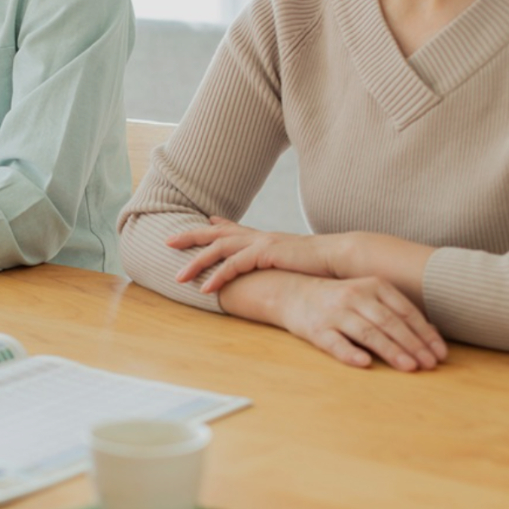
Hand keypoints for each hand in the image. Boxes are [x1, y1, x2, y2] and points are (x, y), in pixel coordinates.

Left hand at [170, 217, 346, 292]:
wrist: (341, 258)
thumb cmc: (321, 264)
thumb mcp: (295, 261)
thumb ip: (282, 264)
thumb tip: (281, 269)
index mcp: (265, 238)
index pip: (235, 228)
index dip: (217, 224)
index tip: (202, 220)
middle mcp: (259, 237)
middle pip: (217, 232)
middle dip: (191, 236)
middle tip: (167, 241)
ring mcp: (261, 243)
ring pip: (219, 248)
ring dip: (197, 262)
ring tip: (178, 276)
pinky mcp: (266, 254)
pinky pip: (234, 265)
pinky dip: (218, 276)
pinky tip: (205, 288)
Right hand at [266, 273, 446, 371]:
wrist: (292, 293)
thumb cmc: (340, 299)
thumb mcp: (369, 298)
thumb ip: (397, 312)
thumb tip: (431, 334)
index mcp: (373, 285)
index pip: (405, 311)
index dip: (424, 333)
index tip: (439, 353)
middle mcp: (355, 296)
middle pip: (389, 322)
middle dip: (413, 345)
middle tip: (430, 365)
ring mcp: (335, 312)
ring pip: (367, 332)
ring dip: (390, 351)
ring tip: (409, 367)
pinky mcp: (316, 329)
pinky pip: (335, 343)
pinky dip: (350, 353)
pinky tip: (364, 363)